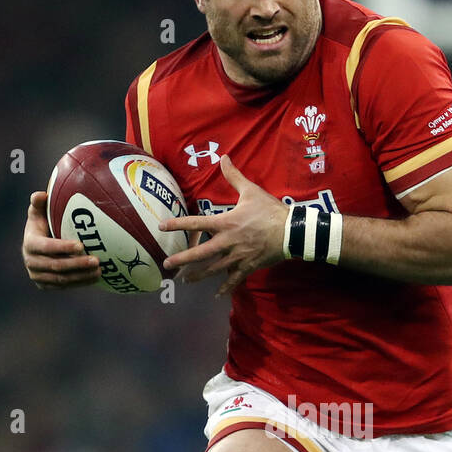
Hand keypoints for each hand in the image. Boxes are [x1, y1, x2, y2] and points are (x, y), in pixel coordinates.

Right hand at [21, 191, 101, 289]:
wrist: (35, 246)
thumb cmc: (42, 223)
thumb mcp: (38, 212)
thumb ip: (38, 203)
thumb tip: (41, 195)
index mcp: (30, 243)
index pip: (47, 247)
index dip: (63, 247)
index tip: (82, 246)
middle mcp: (31, 262)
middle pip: (56, 266)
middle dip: (77, 265)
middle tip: (96, 261)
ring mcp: (37, 276)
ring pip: (62, 279)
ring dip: (81, 276)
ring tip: (99, 271)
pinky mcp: (45, 285)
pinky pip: (64, 286)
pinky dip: (80, 283)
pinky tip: (95, 278)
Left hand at [159, 155, 286, 296]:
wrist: (290, 232)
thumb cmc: (270, 211)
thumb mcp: (251, 191)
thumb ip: (234, 176)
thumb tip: (223, 157)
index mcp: (225, 223)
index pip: (196, 223)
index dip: (177, 224)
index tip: (161, 227)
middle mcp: (227, 242)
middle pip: (200, 253)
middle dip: (182, 259)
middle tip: (166, 264)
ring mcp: (236, 257)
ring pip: (212, 270)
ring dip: (197, 276)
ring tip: (185, 281)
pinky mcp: (247, 267)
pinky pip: (234, 280)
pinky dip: (225, 287)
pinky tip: (216, 294)